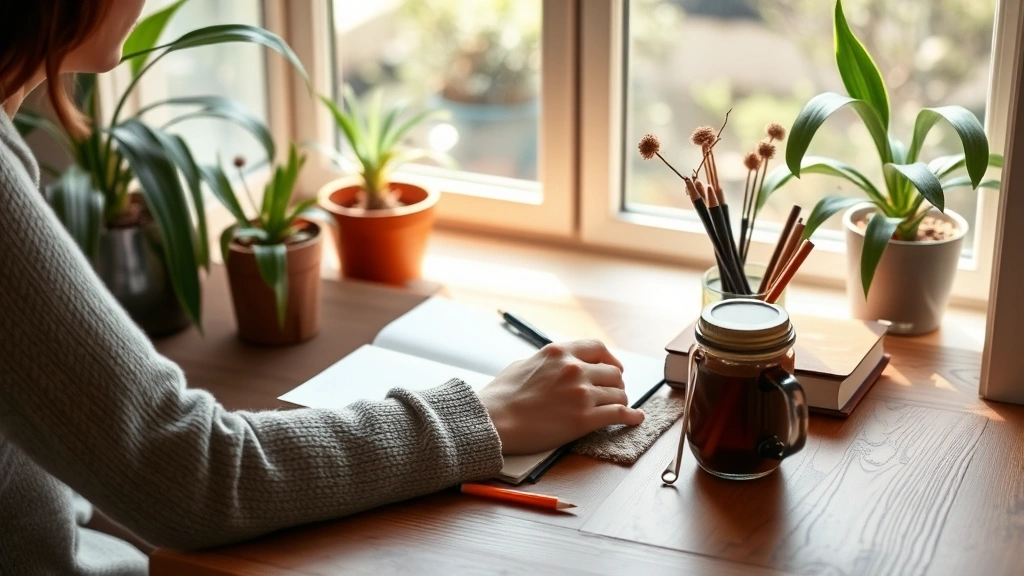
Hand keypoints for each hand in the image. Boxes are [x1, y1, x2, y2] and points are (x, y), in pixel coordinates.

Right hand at [477, 339, 644, 454]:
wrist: (493, 421)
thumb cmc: (501, 396)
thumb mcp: (524, 364)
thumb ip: (547, 362)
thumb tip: (558, 365)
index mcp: (559, 352)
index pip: (598, 348)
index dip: (610, 359)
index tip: (614, 368)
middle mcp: (574, 369)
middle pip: (613, 373)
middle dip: (615, 384)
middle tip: (612, 393)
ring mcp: (581, 394)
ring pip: (618, 394)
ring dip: (619, 402)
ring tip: (617, 408)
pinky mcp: (584, 419)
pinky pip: (618, 414)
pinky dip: (631, 417)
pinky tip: (636, 418)